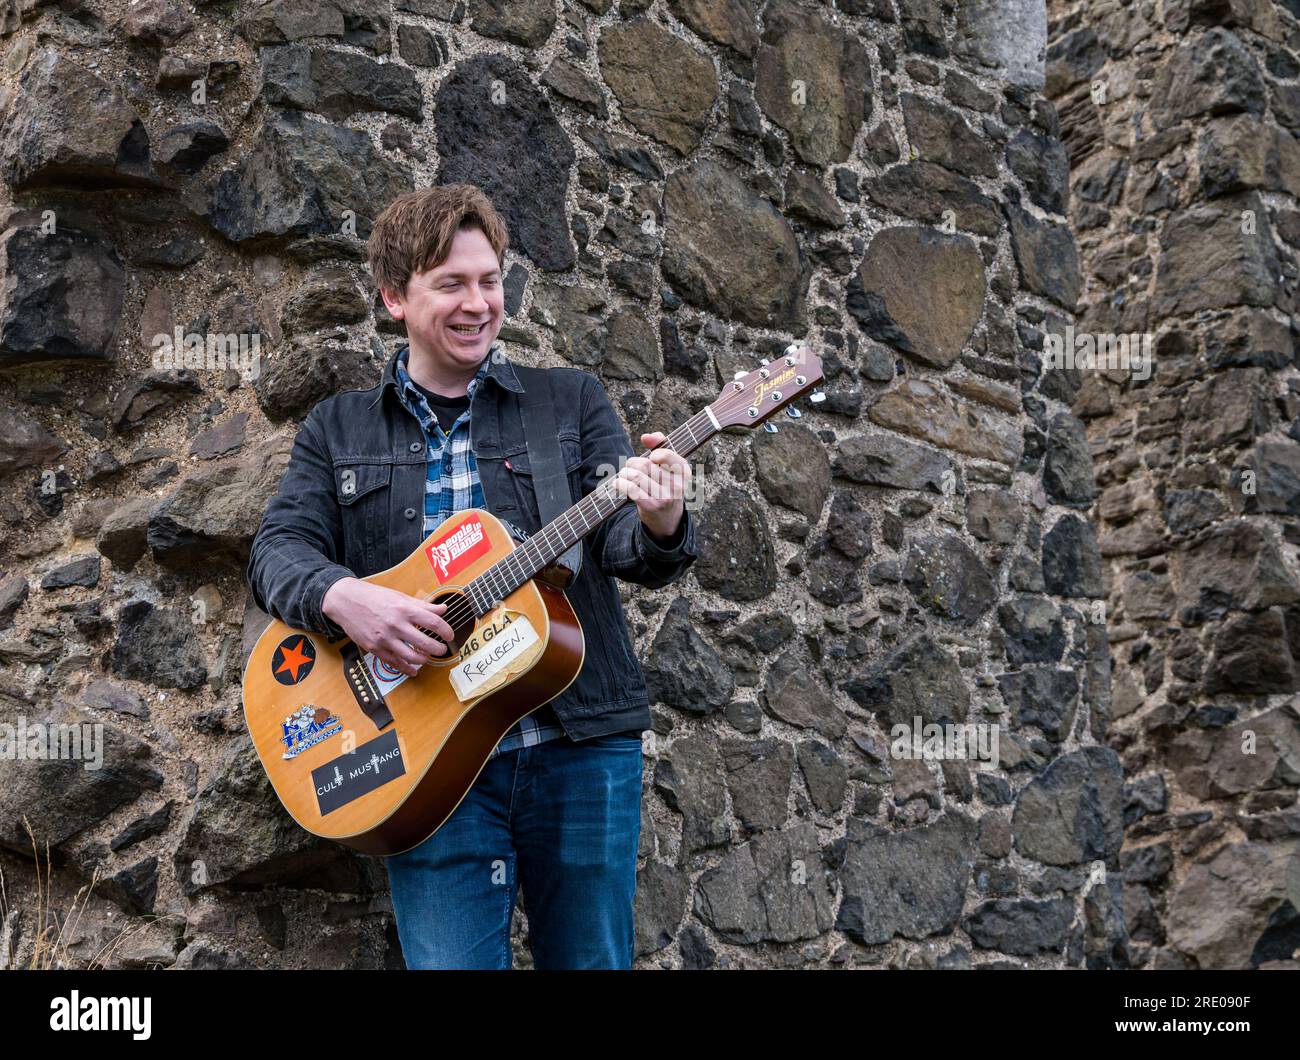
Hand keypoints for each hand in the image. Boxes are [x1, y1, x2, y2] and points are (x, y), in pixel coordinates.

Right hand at [321, 578, 454, 677]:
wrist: (346, 601)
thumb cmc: (374, 597)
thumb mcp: (400, 597)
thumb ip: (423, 606)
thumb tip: (443, 609)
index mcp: (404, 609)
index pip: (433, 622)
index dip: (446, 631)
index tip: (450, 636)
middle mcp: (395, 624)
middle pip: (425, 643)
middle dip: (438, 649)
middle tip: (442, 650)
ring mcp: (384, 638)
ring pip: (412, 656)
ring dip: (424, 659)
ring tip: (427, 657)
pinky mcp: (375, 648)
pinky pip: (395, 663)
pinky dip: (407, 669)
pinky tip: (413, 670)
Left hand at [611, 432, 690, 541]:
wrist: (666, 518)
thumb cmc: (664, 485)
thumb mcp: (669, 466)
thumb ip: (660, 445)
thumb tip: (646, 437)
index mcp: (684, 472)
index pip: (665, 454)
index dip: (654, 453)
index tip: (651, 458)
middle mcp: (677, 486)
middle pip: (645, 464)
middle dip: (632, 463)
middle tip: (630, 468)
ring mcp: (664, 498)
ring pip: (635, 475)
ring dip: (624, 474)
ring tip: (624, 476)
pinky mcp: (651, 506)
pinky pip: (630, 488)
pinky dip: (620, 484)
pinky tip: (618, 484)